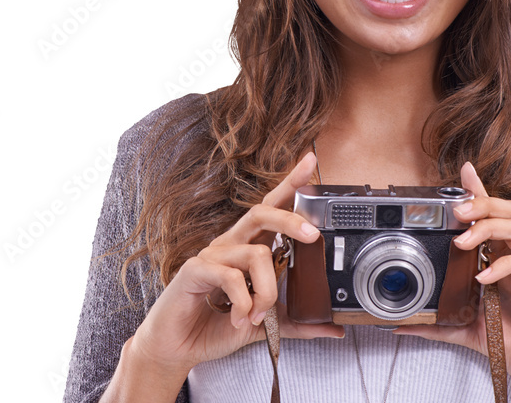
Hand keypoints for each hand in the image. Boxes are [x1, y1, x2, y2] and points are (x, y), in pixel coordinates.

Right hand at [129, 152, 343, 374]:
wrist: (177, 348)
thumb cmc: (216, 326)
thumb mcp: (265, 324)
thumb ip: (297, 322)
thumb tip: (334, 328)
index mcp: (248, 248)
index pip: (271, 208)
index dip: (290, 184)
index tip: (310, 161)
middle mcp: (231, 244)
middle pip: (262, 212)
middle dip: (292, 220)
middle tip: (313, 236)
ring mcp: (212, 255)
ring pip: (256, 254)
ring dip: (267, 291)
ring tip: (259, 316)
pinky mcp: (195, 270)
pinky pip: (230, 277)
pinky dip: (244, 302)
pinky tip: (240, 318)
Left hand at [396, 162, 510, 401]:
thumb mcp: (472, 333)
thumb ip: (440, 325)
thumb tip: (402, 325)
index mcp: (506, 263)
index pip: (494, 218)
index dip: (481, 193)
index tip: (463, 172)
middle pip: (509, 211)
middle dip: (482, 204)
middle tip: (455, 212)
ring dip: (489, 227)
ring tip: (463, 240)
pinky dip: (505, 265)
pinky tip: (485, 278)